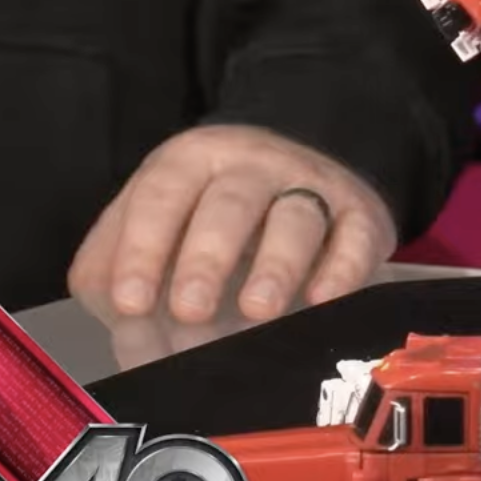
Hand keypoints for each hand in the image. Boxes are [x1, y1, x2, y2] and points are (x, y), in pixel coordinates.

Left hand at [69, 124, 397, 324]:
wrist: (304, 171)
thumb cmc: (210, 216)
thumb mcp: (154, 223)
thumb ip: (117, 265)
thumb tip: (122, 319)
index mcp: (192, 160)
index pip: (162, 197)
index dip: (143, 249)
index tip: (131, 303)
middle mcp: (255, 164)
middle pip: (231, 204)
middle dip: (207, 258)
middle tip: (190, 310)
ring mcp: (315, 186)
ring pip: (297, 216)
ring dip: (276, 264)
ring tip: (257, 311)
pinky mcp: (363, 215)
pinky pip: (356, 238)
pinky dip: (342, 268)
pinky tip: (321, 299)